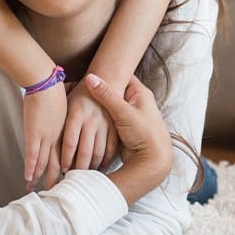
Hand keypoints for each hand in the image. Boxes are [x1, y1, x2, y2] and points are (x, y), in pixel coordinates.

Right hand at [22, 82, 66, 191]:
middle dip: (58, 178)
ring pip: (47, 162)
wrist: (46, 82)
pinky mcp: (35, 133)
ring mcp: (47, 136)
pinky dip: (31, 168)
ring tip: (44, 190)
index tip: (69, 178)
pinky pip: (33, 155)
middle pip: (60, 162)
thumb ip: (63, 116)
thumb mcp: (66, 104)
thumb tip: (61, 120)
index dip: (69, 167)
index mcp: (67, 130)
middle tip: (57, 191)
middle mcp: (59, 136)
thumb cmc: (55, 89)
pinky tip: (29, 178)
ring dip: (44, 177)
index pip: (69, 154)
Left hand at [60, 79, 118, 172]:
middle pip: (83, 151)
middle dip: (77, 169)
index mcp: (76, 113)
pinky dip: (105, 161)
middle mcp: (90, 119)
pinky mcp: (115, 127)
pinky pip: (110, 149)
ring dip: (90, 168)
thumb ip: (58, 121)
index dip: (65, 159)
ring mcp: (104, 124)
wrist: (104, 79)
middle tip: (71, 179)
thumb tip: (42, 139)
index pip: (69, 142)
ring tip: (83, 177)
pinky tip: (99, 168)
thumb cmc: (80, 94)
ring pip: (97, 153)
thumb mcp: (66, 102)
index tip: (61, 170)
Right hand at [84, 74, 172, 203]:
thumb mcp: (124, 112)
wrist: (152, 162)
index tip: (92, 72)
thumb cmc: (144, 134)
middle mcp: (135, 102)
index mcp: (140, 93)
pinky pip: (109, 120)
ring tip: (83, 102)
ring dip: (99, 107)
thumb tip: (90, 78)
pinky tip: (89, 118)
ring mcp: (129, 116)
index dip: (109, 74)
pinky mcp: (123, 129)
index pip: (123, 77)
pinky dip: (101, 119)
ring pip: (110, 107)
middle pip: (115, 91)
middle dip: (100, 91)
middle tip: (83, 87)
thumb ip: (106, 95)